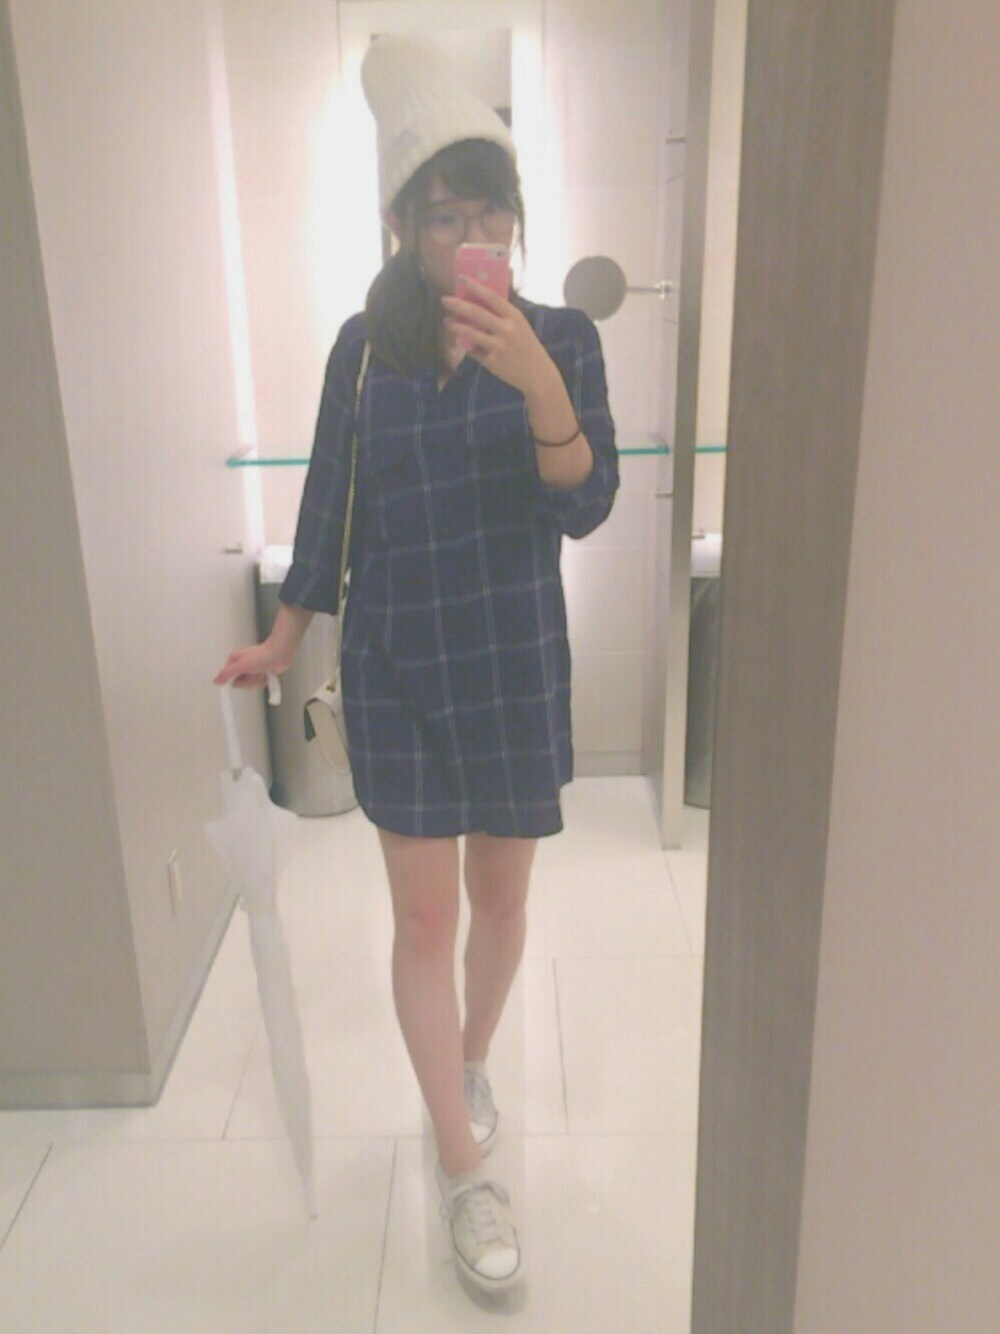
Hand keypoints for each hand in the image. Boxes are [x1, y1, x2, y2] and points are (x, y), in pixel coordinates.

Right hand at [213, 641, 291, 689]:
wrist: (280, 653)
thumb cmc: (260, 656)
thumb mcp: (241, 665)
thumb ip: (227, 674)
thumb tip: (215, 681)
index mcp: (234, 660)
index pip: (228, 678)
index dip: (235, 680)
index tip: (243, 677)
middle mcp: (242, 665)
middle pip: (239, 683)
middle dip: (248, 681)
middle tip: (255, 672)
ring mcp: (252, 670)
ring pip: (250, 685)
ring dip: (257, 680)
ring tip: (262, 671)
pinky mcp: (261, 674)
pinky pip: (258, 684)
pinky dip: (264, 681)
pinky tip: (267, 674)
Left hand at [441, 281, 555, 396]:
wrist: (537, 374)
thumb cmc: (526, 346)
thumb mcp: (520, 325)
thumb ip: (502, 315)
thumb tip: (478, 302)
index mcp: (514, 317)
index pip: (492, 297)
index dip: (475, 287)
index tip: (461, 279)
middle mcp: (507, 330)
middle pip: (477, 314)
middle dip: (458, 305)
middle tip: (445, 300)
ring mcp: (499, 347)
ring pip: (471, 333)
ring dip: (456, 326)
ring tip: (447, 322)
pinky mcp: (492, 362)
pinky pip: (474, 351)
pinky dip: (466, 346)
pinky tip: (460, 342)